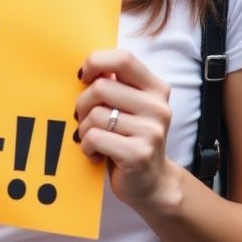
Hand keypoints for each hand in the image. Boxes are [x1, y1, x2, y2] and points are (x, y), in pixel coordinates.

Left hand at [75, 49, 179, 210]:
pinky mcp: (138, 154)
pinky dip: (86, 146)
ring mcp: (151, 131)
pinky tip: (95, 153)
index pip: (123, 59)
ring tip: (92, 138)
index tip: (84, 78)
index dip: (96, 63)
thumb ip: (115, 84)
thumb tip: (88, 67)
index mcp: (156, 88)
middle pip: (101, 87)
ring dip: (84, 129)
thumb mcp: (129, 106)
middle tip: (84, 119)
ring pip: (95, 115)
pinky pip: (94, 137)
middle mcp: (158, 106)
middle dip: (83, 104)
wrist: (152, 182)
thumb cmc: (131, 139)